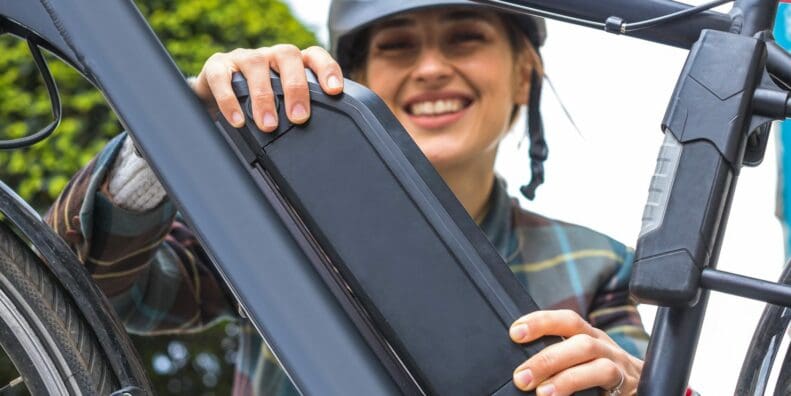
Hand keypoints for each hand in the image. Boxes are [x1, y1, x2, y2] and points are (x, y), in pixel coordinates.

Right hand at [191, 45, 343, 131]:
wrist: (214, 97)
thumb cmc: (257, 103)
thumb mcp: (282, 105)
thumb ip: (299, 114)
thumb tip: (321, 143)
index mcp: (291, 63)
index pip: (314, 55)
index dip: (326, 68)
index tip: (334, 90)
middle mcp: (270, 55)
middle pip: (287, 55)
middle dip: (295, 86)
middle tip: (299, 117)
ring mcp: (243, 58)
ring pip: (256, 64)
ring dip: (264, 96)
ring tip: (269, 125)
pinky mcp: (217, 66)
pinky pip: (222, 77)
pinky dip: (229, 99)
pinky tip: (238, 121)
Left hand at [509, 310, 642, 395]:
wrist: (643, 386)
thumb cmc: (600, 372)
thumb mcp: (578, 357)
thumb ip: (557, 356)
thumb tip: (523, 368)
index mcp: (590, 335)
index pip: (567, 320)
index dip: (541, 322)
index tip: (515, 332)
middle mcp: (606, 348)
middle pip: (581, 344)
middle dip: (548, 359)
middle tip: (522, 377)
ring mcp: (620, 369)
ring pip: (599, 367)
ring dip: (567, 380)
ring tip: (543, 393)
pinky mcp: (628, 389)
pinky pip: (613, 390)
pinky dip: (590, 395)